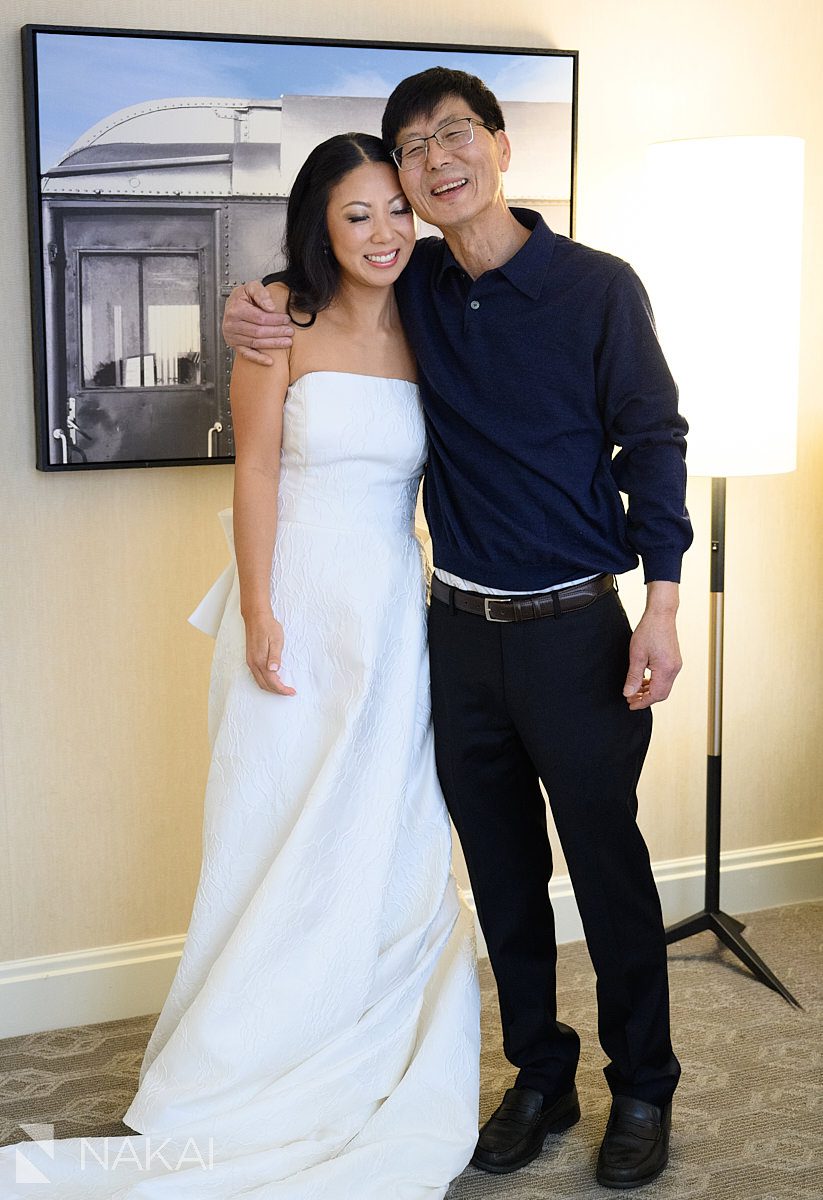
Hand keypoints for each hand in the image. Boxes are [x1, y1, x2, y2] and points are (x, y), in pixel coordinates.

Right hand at [222, 282, 294, 364]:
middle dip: (277, 332)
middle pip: (258, 331)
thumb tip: (270, 307)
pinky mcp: (235, 345)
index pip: (259, 318)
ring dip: (273, 344)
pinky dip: (258, 359)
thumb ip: (261, 293)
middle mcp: (232, 324)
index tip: (286, 319)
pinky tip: (270, 361)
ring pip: (255, 342)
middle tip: (289, 332)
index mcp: (236, 309)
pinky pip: (247, 354)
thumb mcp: (251, 287)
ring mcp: (233, 336)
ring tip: (286, 342)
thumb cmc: (242, 297)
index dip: (275, 320)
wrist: (231, 305)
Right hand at [243, 610, 295, 695]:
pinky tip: (273, 679)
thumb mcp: (276, 640)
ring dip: (271, 688)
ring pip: (260, 682)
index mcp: (260, 660)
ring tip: (283, 688)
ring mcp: (250, 662)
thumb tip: (274, 670)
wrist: (256, 617)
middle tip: (289, 691)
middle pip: (265, 685)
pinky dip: (265, 682)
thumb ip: (275, 656)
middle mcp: (253, 663)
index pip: (272, 682)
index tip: (292, 691)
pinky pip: (256, 676)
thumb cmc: (268, 627)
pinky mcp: (250, 659)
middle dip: (277, 691)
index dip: (282, 689)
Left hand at [622, 582, 681, 709]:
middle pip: (662, 694)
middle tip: (631, 698)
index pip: (655, 695)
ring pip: (664, 687)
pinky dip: (655, 682)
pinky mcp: (674, 661)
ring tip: (635, 690)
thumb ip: (633, 676)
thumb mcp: (636, 655)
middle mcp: (674, 669)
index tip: (630, 704)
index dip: (642, 702)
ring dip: (650, 691)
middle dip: (646, 698)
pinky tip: (644, 680)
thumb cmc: (648, 631)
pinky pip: (665, 678)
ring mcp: (676, 665)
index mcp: (666, 669)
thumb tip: (628, 693)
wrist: (661, 615)